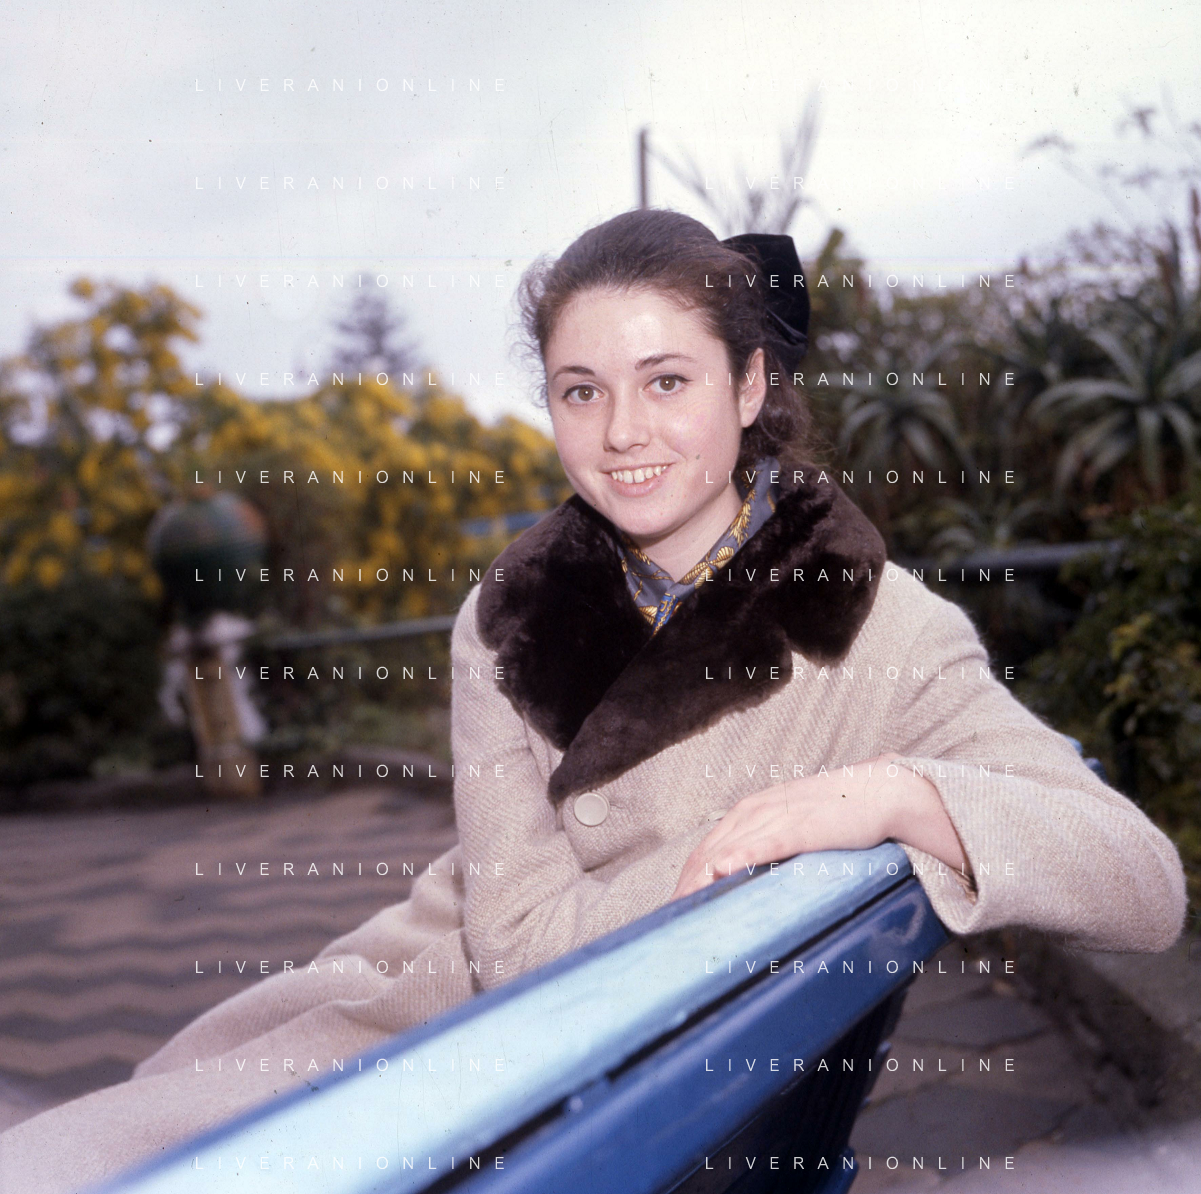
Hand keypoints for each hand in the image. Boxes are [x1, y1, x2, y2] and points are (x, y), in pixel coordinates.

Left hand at [671, 755, 967, 899]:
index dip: (686, 878)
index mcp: (751, 811)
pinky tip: (724, 869)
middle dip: (687, 886)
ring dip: (703, 878)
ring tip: (685, 905)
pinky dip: (742, 854)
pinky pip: (766, 841)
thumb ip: (768, 844)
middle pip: (707, 850)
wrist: (880, 793)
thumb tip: (747, 877)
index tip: (674, 909)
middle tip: (671, 919)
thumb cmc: (837, 814)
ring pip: (728, 847)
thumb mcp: (792, 825)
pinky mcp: (802, 824)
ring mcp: (777, 815)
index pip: (706, 847)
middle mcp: (756, 810)